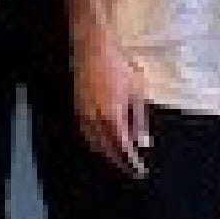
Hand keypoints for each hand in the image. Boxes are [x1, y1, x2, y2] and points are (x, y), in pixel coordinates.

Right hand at [74, 37, 150, 177]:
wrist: (93, 47)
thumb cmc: (119, 67)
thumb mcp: (137, 92)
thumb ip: (139, 120)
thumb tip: (143, 143)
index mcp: (111, 115)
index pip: (122, 148)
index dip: (131, 162)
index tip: (139, 171)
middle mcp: (94, 119)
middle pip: (106, 150)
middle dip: (119, 163)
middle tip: (131, 170)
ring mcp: (82, 114)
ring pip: (93, 144)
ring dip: (106, 155)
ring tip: (118, 161)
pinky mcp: (76, 109)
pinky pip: (85, 134)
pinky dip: (95, 144)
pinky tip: (102, 144)